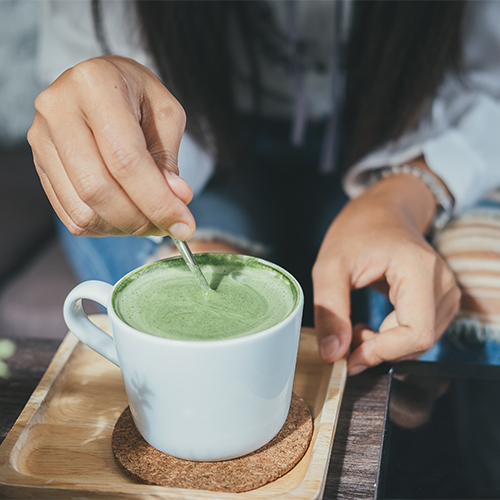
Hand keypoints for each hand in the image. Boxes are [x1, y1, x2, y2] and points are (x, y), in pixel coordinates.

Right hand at [28, 55, 194, 239]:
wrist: (101, 82)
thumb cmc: (138, 95)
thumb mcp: (165, 115)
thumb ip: (168, 159)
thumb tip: (176, 200)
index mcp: (95, 85)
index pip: (126, 161)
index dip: (157, 201)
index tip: (184, 225)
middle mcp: (58, 110)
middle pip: (97, 190)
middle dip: (139, 220)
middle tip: (169, 226)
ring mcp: (41, 140)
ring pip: (82, 210)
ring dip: (123, 228)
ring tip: (149, 219)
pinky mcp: (39, 164)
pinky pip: (70, 215)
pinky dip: (104, 227)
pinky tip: (126, 217)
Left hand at [312, 165, 460, 374]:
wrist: (383, 211)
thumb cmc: (357, 230)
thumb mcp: (329, 266)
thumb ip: (330, 310)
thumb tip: (332, 353)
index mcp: (419, 269)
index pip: (416, 333)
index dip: (382, 353)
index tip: (349, 357)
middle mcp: (442, 283)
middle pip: (418, 342)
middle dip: (379, 349)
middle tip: (346, 335)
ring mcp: (446, 292)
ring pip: (419, 343)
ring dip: (384, 346)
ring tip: (355, 326)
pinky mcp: (440, 300)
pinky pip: (419, 334)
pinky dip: (392, 339)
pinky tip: (372, 325)